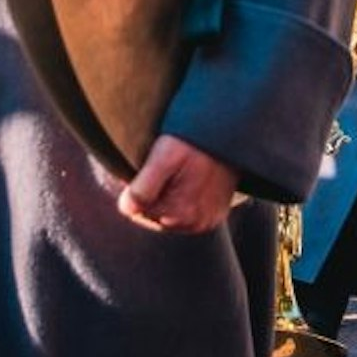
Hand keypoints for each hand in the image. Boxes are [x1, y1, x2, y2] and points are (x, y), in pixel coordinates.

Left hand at [117, 135, 243, 233]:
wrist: (230, 133)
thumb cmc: (194, 140)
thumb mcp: (165, 156)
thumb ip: (144, 187)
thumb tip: (126, 209)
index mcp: (180, 212)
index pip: (136, 212)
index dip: (134, 188)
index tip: (143, 167)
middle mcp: (195, 223)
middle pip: (152, 216)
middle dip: (149, 195)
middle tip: (158, 167)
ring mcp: (207, 221)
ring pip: (167, 217)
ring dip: (164, 198)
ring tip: (172, 172)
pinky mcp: (215, 216)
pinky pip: (186, 215)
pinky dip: (179, 201)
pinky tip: (184, 180)